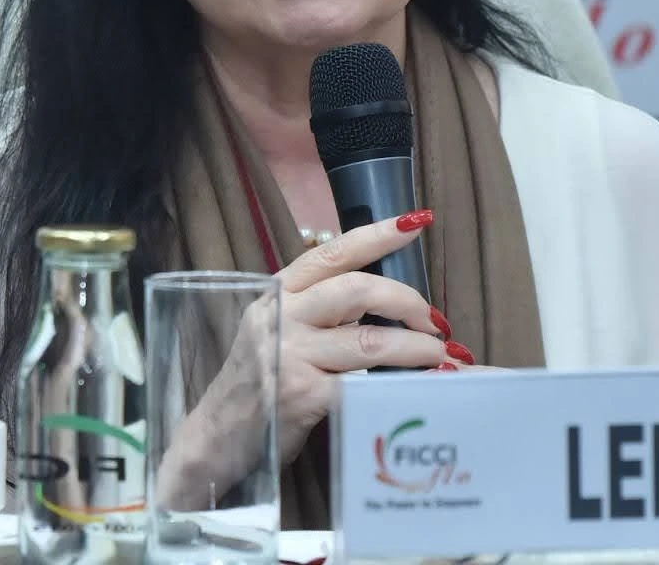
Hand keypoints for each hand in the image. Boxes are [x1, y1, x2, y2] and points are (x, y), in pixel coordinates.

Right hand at [276, 210, 459, 461]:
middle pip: (359, 289)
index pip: (332, 252)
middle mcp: (282, 316)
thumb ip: (322, 308)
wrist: (218, 437)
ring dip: (416, 347)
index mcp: (280, 292)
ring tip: (440, 355)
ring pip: (370, 339)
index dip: (377, 234)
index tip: (416, 222)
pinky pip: (365, 386)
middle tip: (435, 321)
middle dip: (408, 301)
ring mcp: (290, 356)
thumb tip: (389, 300)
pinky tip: (419, 389)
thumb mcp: (280, 328)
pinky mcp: (301, 396)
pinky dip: (401, 386)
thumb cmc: (262, 380)